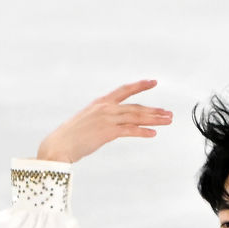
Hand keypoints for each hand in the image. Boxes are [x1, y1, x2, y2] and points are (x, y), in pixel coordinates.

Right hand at [37, 79, 172, 163]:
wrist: (59, 145)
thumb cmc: (71, 137)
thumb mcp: (87, 121)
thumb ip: (101, 119)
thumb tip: (110, 124)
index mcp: (100, 103)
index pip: (124, 90)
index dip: (140, 86)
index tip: (153, 82)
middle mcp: (105, 108)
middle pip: (135, 107)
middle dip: (154, 110)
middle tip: (168, 113)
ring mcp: (107, 119)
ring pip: (136, 117)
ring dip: (154, 119)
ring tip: (166, 121)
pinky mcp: (107, 132)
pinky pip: (130, 131)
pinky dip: (143, 132)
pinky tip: (153, 134)